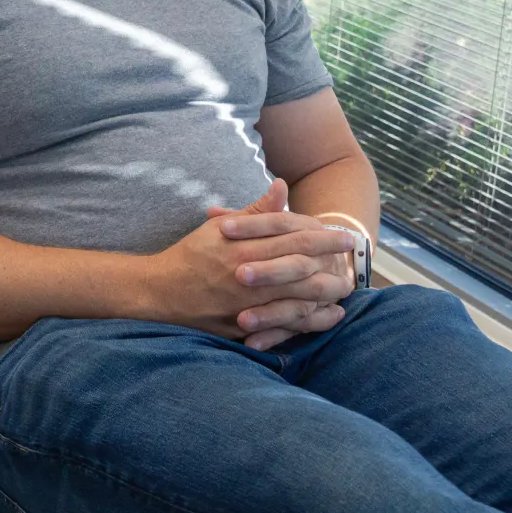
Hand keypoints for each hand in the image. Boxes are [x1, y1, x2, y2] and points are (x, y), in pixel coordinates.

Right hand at [145, 179, 354, 344]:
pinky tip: (327, 316)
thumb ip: (255, 212)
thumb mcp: (218, 228)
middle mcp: (247, 275)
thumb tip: (282, 186)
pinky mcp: (244, 326)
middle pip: (301, 269)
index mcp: (243, 247)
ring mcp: (246, 304)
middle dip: (332, 264)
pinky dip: (309, 321)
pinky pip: (284, 325)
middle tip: (353, 262)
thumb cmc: (190, 256)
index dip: (323, 237)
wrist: (159, 292)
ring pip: (297, 299)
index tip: (344, 237)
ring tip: (345, 288)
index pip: (293, 239)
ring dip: (326, 294)